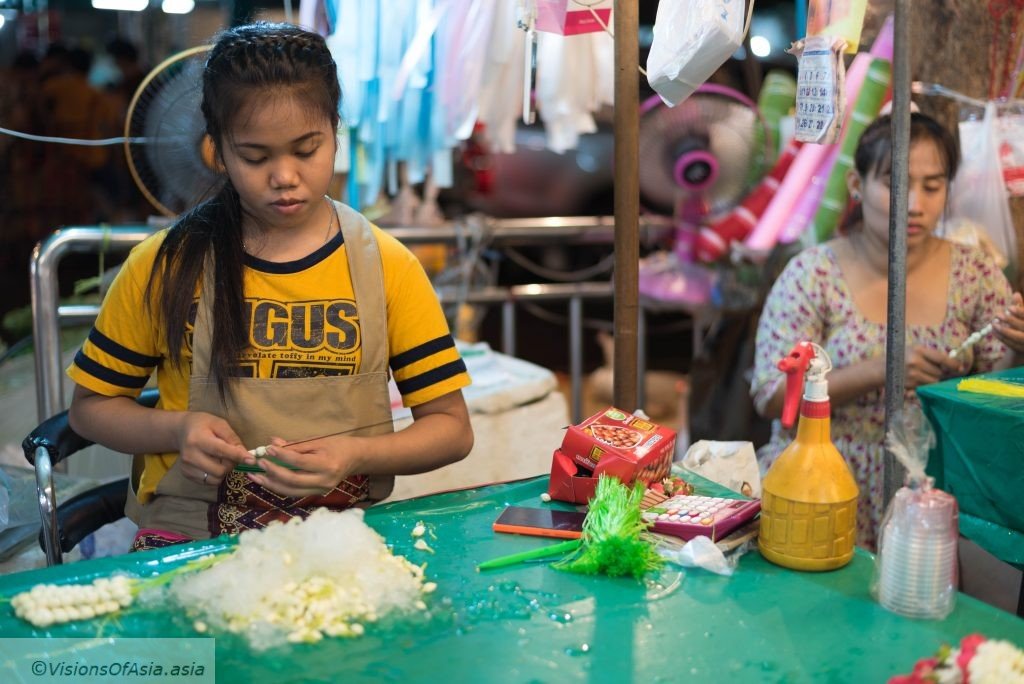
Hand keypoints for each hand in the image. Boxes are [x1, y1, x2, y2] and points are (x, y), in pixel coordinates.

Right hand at [176, 411, 249, 485]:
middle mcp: (190, 455)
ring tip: (221, 459)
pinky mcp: (186, 474)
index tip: (252, 459)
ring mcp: (186, 467)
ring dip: (224, 471)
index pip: (221, 451)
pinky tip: (213, 463)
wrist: (182, 430)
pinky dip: (216, 475)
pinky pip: (209, 482)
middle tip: (232, 455)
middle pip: (219, 470)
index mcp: (198, 439)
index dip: (238, 456)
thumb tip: (246, 455)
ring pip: (216, 479)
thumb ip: (233, 439)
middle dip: (231, 464)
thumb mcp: (220, 424)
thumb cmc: (203, 424)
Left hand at [244, 436, 359, 497]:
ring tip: (255, 476)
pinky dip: (279, 487)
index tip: (267, 449)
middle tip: (259, 463)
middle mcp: (324, 481)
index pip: (299, 462)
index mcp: (327, 465)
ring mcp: (320, 490)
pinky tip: (267, 481)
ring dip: (270, 484)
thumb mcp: (318, 441)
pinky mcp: (316, 494)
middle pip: (293, 480)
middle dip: (273, 472)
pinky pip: (294, 493)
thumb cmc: (338, 446)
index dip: (282, 456)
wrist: (356, 459)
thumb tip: (273, 443)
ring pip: (290, 491)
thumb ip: (295, 445)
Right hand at [904, 345, 961, 388]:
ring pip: (935, 381)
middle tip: (942, 372)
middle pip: (940, 372)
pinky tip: (920, 379)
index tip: (960, 368)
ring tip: (929, 375)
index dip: (953, 364)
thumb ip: (931, 354)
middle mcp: (916, 363)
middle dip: (943, 373)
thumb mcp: (915, 349)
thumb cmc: (903, 355)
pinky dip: (927, 384)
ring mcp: (913, 375)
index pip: (942, 359)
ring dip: (935, 380)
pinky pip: (926, 386)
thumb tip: (952, 362)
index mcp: (918, 350)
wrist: (883, 368)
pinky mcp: (911, 385)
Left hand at [993, 292, 1023, 352]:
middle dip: (1010, 320)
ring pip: (1017, 337)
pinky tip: (994, 331)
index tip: (1009, 307)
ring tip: (993, 323)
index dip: (1020, 312)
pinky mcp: (1022, 350)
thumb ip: (1020, 306)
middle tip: (997, 315)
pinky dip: (1002, 338)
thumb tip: (1016, 293)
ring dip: (1004, 330)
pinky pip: (1012, 344)